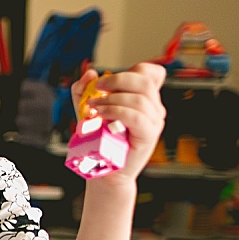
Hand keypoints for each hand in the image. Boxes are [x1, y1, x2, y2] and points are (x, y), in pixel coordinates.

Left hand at [72, 62, 165, 180]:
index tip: (105, 82)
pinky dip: (116, 111)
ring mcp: (154, 121)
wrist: (104, 169)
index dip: (131, 70)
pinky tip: (101, 115)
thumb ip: (84, 89)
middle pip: (144, 80)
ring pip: (139, 98)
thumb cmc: (98, 140)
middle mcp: (153, 107)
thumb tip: (90, 73)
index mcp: (144, 98)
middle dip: (117, 80)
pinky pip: (136, 116)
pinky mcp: (149, 134)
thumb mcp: (87, 109)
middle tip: (97, 89)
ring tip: (93, 108)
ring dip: (111, 99)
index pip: (150, 73)